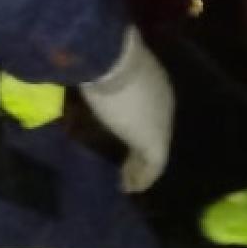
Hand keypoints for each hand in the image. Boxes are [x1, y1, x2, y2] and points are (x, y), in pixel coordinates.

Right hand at [79, 26, 175, 192]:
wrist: (113, 61)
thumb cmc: (103, 60)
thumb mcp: (104, 70)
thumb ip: (102, 78)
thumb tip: (83, 77)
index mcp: (153, 83)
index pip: (149, 109)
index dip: (138, 125)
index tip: (125, 137)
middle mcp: (163, 102)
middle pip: (154, 129)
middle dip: (140, 147)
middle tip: (127, 165)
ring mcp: (162, 122)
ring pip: (153, 150)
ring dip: (139, 167)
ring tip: (127, 182)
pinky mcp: (155, 142)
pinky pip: (153, 166)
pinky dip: (142, 178)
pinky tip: (130, 187)